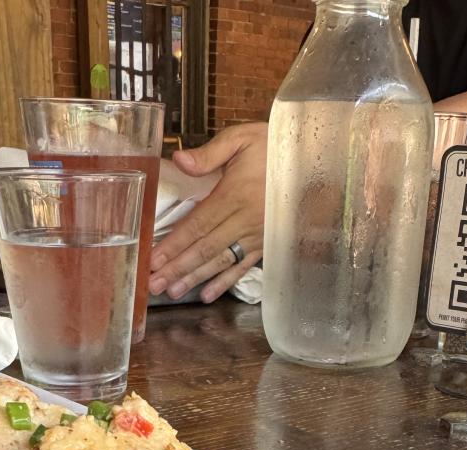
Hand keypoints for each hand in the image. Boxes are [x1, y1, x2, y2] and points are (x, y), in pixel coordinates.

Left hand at [149, 122, 267, 303]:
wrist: (312, 160)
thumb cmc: (273, 147)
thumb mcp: (241, 139)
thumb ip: (210, 153)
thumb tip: (179, 160)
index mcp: (234, 194)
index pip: (198, 224)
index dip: (174, 244)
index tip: (154, 258)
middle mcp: (245, 219)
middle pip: (205, 248)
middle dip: (178, 268)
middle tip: (154, 284)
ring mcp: (256, 235)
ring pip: (221, 261)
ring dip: (196, 278)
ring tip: (174, 292)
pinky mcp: (266, 243)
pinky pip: (243, 266)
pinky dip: (225, 282)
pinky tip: (207, 294)